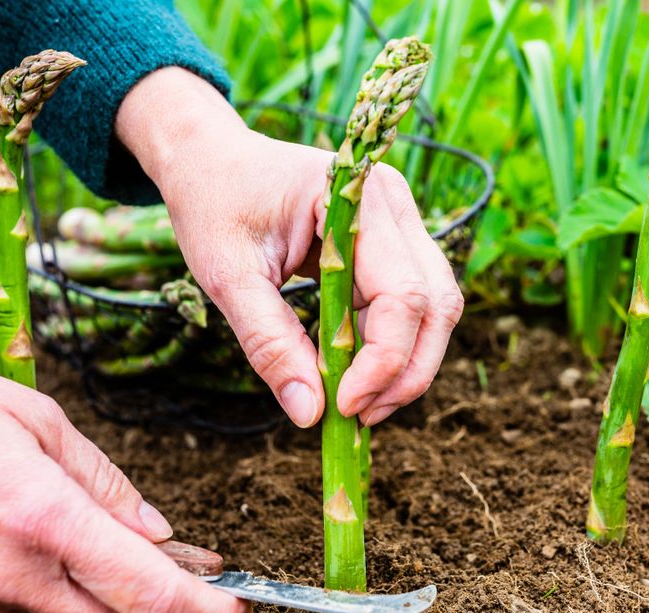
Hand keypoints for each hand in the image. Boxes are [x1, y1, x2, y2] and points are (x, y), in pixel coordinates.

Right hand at [0, 348, 247, 612]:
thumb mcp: (37, 420)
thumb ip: (105, 484)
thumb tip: (158, 533)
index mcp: (42, 517)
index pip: (148, 591)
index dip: (204, 611)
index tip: (233, 609)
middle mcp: (9, 575)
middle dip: (160, 611)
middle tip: (175, 571)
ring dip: (100, 603)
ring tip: (96, 549)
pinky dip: (45, 598)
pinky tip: (33, 552)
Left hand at [116, 68, 463, 427]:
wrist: (212, 160)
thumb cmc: (215, 204)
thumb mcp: (227, 276)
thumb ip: (269, 343)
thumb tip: (310, 414)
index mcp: (356, 198)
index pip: (402, 294)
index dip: (383, 360)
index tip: (344, 406)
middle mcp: (394, 205)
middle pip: (436, 304)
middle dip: (406, 371)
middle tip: (358, 417)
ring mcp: (400, 223)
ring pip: (434, 309)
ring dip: (405, 365)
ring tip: (356, 403)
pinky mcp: (393, 245)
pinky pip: (410, 305)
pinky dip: (389, 347)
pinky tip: (353, 376)